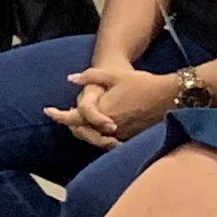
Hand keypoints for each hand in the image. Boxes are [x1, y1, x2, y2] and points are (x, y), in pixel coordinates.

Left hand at [48, 62, 185, 149]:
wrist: (170, 95)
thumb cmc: (141, 83)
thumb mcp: (113, 75)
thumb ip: (90, 76)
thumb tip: (71, 78)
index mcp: (102, 111)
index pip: (74, 117)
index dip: (58, 115)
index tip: (47, 111)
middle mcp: (109, 127)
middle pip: (82, 131)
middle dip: (72, 125)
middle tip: (62, 115)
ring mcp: (121, 134)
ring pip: (96, 138)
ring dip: (85, 131)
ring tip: (77, 123)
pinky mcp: (132, 138)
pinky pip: (110, 141)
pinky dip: (101, 136)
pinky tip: (99, 129)